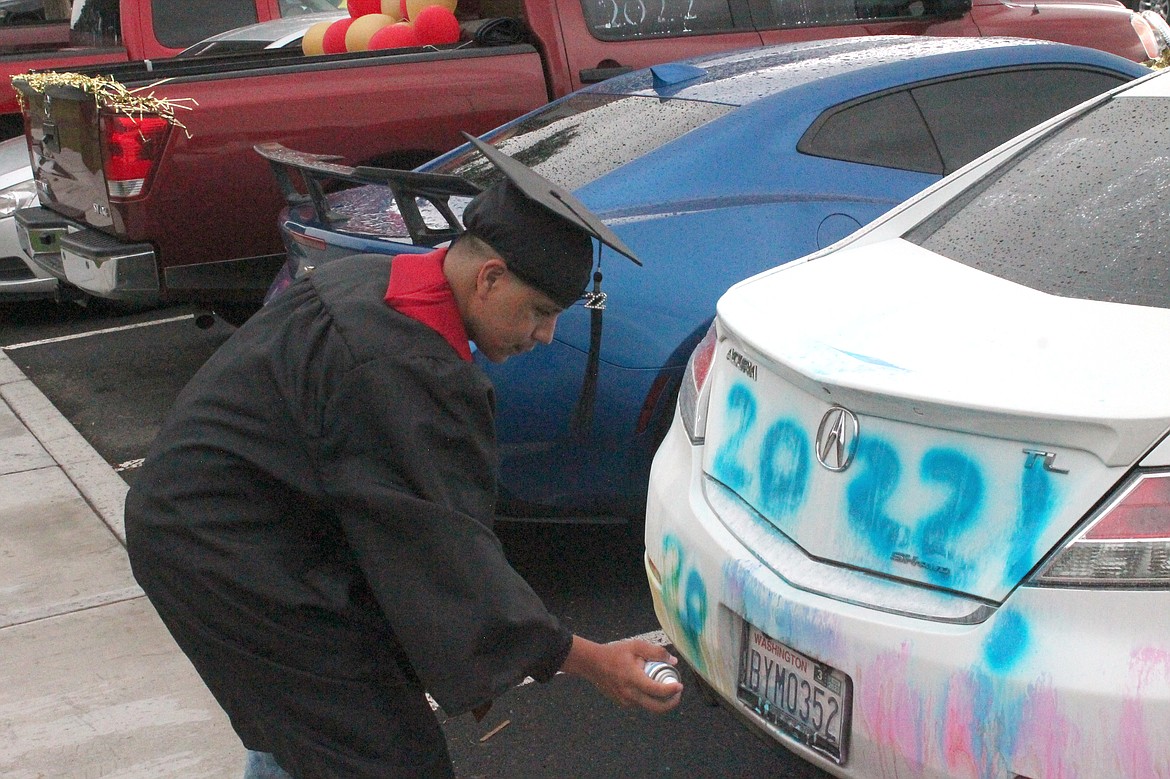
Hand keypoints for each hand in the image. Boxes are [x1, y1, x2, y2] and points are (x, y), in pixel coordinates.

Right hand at [560, 636, 683, 712]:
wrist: (593, 664)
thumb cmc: (614, 653)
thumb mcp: (636, 646)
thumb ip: (655, 652)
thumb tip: (673, 661)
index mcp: (633, 679)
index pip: (657, 690)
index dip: (672, 690)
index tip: (680, 685)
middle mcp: (630, 694)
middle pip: (657, 707)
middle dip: (671, 703)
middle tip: (677, 693)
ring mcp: (626, 701)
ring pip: (649, 707)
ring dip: (660, 701)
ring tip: (665, 687)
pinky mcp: (623, 703)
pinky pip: (641, 704)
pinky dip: (649, 699)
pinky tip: (650, 688)